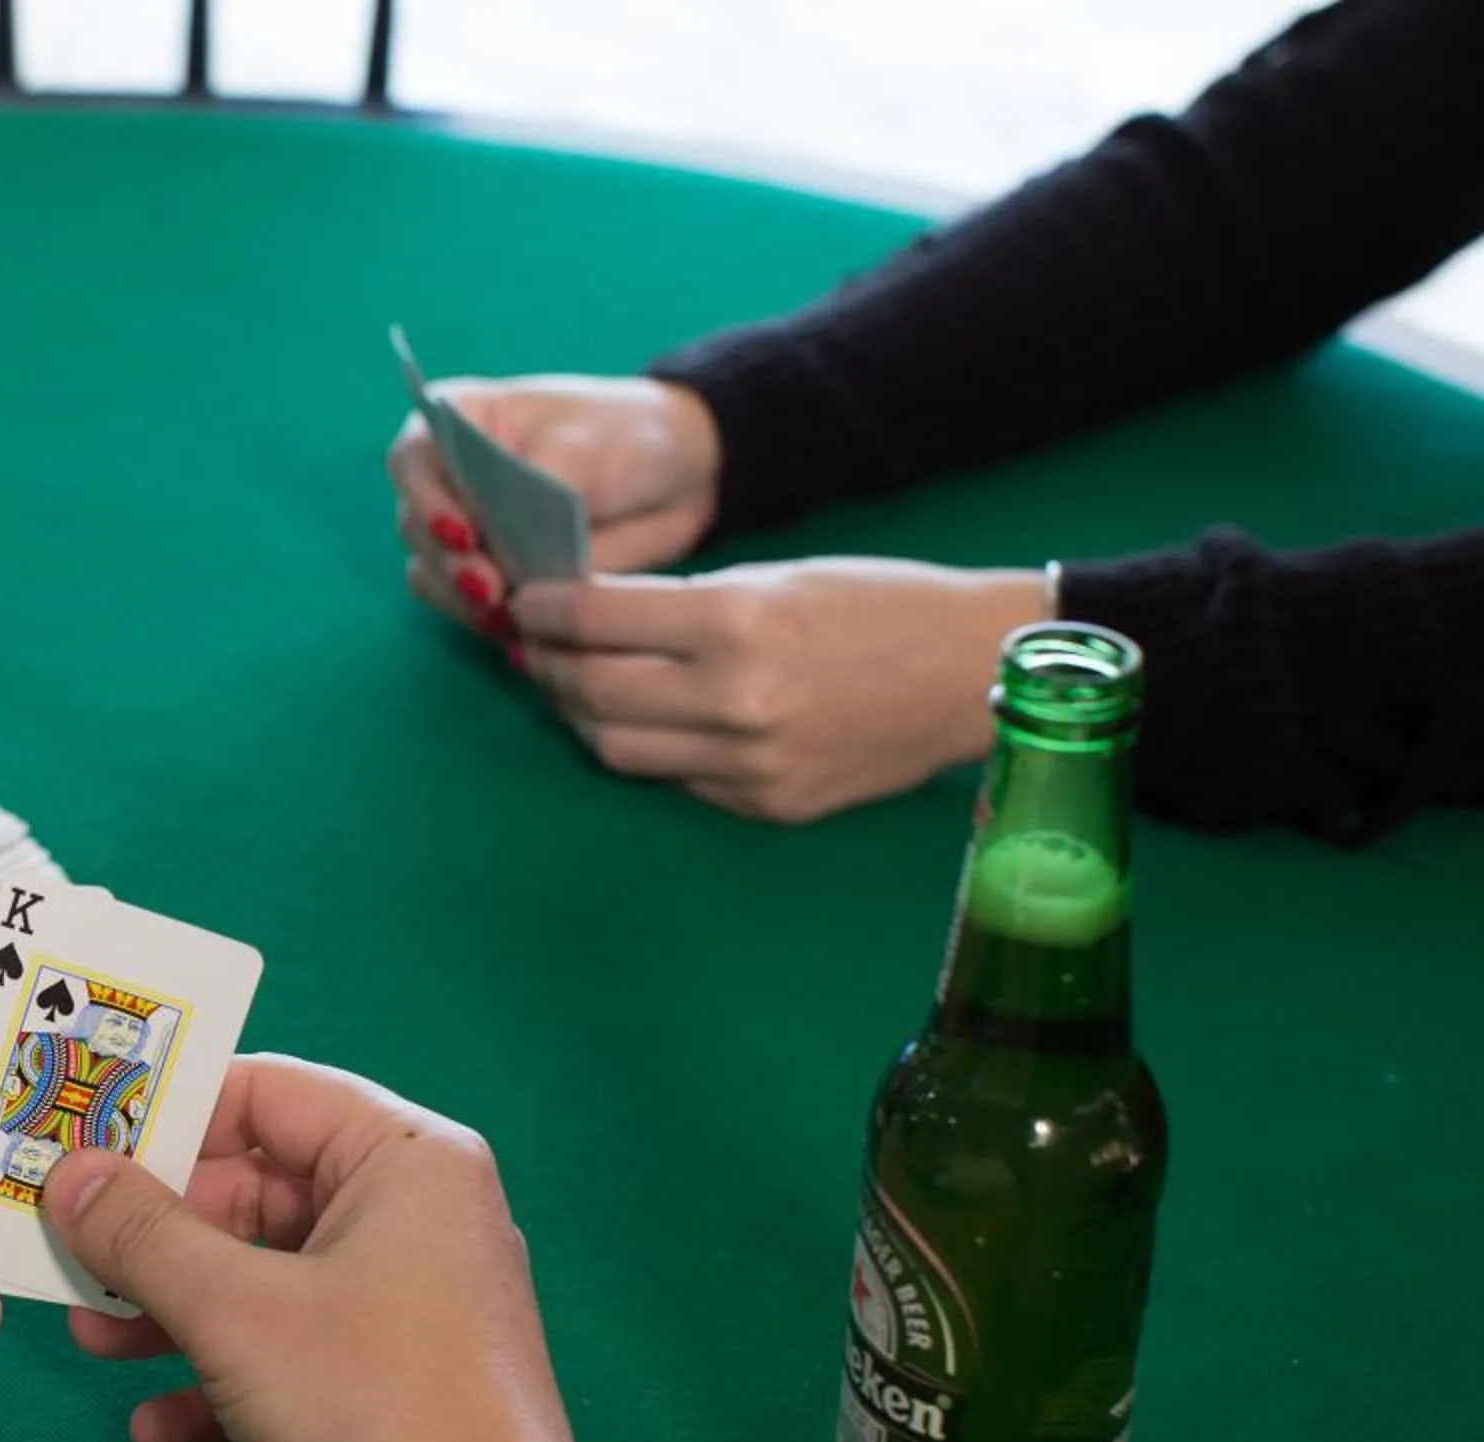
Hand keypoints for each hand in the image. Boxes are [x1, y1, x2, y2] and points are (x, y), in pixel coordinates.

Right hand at [36, 1057, 571, 1441]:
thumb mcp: (235, 1311)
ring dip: (174, 1313)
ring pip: (266, 1282)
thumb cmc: (370, 1404)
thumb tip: (68, 1172)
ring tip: (90, 1345)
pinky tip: (160, 1432)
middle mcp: (417, 1218)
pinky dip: (224, 1385)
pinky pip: (292, 1358)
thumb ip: (142, 1234)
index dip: (169, 1111)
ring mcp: (408, 1309)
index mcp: (406, 1160)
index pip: (270, 1092)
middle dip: (157, 1233)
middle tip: (65, 1253)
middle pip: (260, 1193)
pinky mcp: (394, 1390)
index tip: (79, 1140)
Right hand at [390, 374, 721, 625]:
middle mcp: (449, 478)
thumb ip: (534, 486)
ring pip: (431, 574)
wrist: (675, 478)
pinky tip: (517, 627)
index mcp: (459, 422)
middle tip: (491, 591)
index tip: (464, 535)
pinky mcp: (490, 577)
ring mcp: (465, 532)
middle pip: (416, 528)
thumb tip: (499, 542)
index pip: (413, 460)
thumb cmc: (623, 438)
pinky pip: (462, 608)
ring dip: (460, 600)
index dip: (427, 500)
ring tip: (506, 615)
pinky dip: (482, 620)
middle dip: (449, 565)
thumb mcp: (583, 447)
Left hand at [509, 557, 1048, 822]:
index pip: (596, 621)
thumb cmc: (879, 604)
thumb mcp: (774, 578)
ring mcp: (750, 763)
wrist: (973, 672)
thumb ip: (682, 606)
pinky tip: (650, 721)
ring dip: (583, 716)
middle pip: (591, 693)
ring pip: (617, 749)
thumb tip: (590, 621)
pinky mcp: (766, 805)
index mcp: (736, 623)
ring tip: (580, 687)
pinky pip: (676, 779)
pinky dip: (650, 748)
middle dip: (550, 667)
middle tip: (538, 648)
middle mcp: (735, 700)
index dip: (545, 611)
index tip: (527, 604)